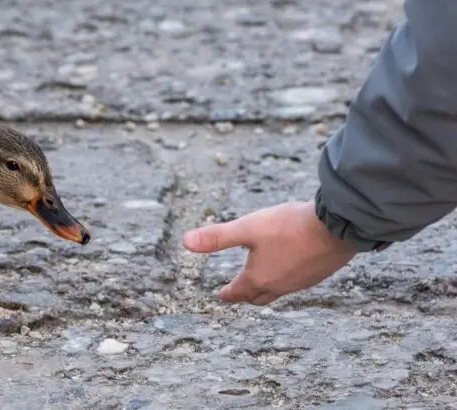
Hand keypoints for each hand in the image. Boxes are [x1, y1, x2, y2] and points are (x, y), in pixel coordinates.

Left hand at [182, 200, 356, 304]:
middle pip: (258, 296)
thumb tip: (186, 242)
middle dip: (245, 295)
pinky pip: (297, 283)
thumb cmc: (290, 226)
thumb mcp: (248, 227)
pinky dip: (286, 280)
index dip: (227, 293)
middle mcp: (280, 285)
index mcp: (259, 277)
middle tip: (238, 294)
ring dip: (266, 289)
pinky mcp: (319, 273)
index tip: (221, 295)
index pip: (238, 291)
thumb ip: (217, 236)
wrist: (337, 226)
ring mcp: (301, 282)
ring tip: (261, 283)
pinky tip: (290, 269)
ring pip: (279, 291)